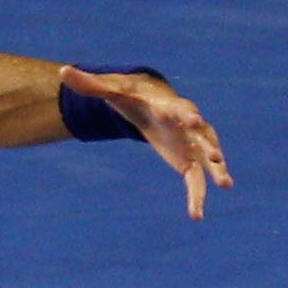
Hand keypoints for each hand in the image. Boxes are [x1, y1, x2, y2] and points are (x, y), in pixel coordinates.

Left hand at [59, 66, 233, 219]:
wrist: (152, 103)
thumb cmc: (132, 96)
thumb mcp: (111, 90)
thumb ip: (90, 84)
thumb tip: (62, 71)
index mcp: (168, 105)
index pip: (180, 108)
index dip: (187, 114)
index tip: (195, 120)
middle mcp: (186, 123)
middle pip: (201, 133)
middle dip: (208, 144)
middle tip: (217, 157)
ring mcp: (191, 142)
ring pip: (207, 157)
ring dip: (216, 169)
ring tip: (225, 183)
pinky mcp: (189, 160)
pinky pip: (196, 180)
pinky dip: (197, 196)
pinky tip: (197, 216)